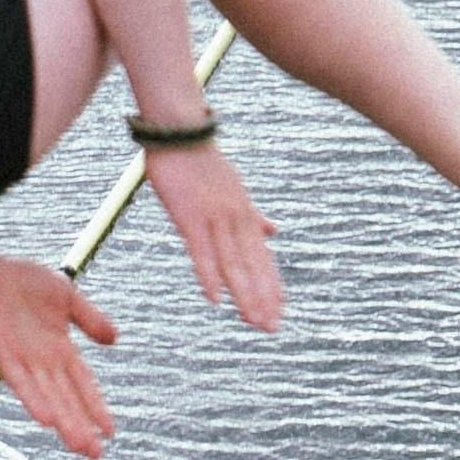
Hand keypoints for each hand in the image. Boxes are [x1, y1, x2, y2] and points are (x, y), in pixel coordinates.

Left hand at [0, 238, 121, 456]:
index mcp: (59, 349)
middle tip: (95, 455)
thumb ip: (90, 319)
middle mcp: (42, 360)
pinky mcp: (3, 352)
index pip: (82, 384)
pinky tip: (45, 417)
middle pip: (66, 399)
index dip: (96, 407)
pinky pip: (19, 380)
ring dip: (63, 421)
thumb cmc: (21, 282)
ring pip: (47, 397)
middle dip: (81, 427)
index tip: (109, 432)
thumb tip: (115, 339)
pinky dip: (32, 398)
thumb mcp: (67, 297)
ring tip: (77, 444)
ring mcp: (23, 359)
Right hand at [140, 137, 282, 330]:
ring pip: (232, 264)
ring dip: (243, 295)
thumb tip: (274, 231)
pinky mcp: (188, 216)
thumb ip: (254, 216)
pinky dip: (209, 276)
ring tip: (252, 321)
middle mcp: (235, 220)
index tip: (280, 313)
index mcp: (245, 216)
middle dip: (262, 299)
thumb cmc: (203, 162)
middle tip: (271, 328)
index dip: (271, 287)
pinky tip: (215, 299)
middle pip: (252, 267)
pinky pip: (200, 252)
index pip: (263, 259)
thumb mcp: (236, 191)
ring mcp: (213, 218)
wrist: (179, 131)